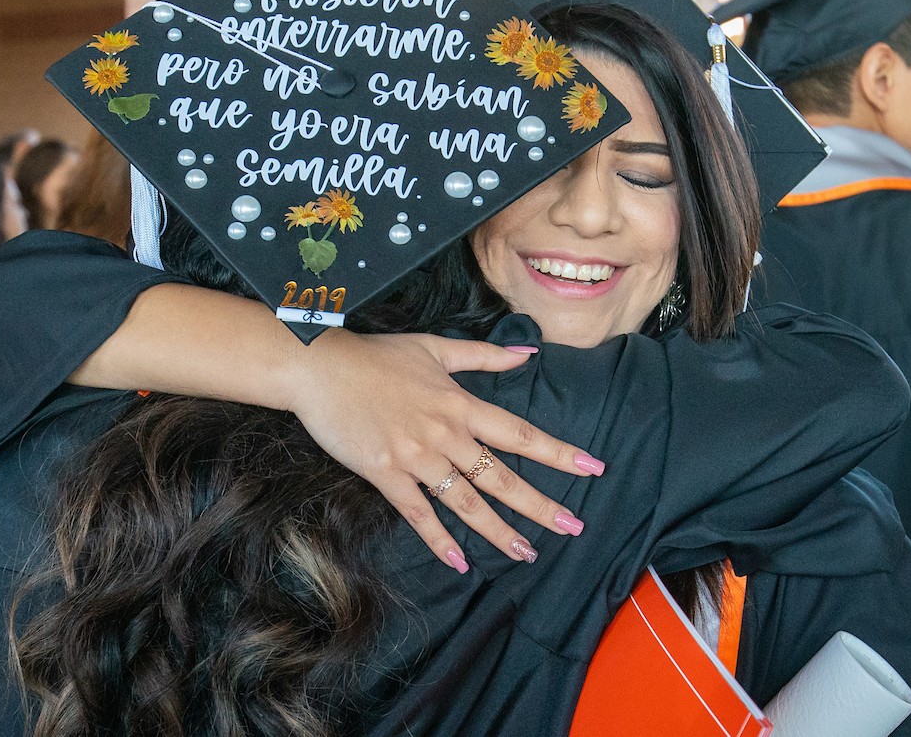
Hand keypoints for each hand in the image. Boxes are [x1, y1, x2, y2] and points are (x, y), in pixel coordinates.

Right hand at [278, 330, 604, 569]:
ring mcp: (415, 457)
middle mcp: (445, 434)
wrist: (318, 367)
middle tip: (573, 527)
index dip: (558, 452)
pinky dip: (438, 539)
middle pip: (501, 476)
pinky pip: (417, 513)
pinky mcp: (384, 473)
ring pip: (466, 501)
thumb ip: (484, 355)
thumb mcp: (435, 347)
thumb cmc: (375, 355)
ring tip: (526, 553)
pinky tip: (459, 562)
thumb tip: (529, 352)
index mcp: (460, 404)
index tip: (592, 468)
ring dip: (498, 531)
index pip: (519, 434)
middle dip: (540, 504)